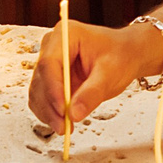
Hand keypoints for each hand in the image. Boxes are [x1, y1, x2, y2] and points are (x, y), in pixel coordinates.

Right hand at [29, 17, 162, 130]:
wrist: (125, 55)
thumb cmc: (120, 56)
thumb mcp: (111, 74)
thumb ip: (92, 93)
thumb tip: (73, 114)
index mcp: (66, 34)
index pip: (49, 62)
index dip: (53, 89)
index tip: (63, 111)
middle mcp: (52, 46)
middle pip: (40, 79)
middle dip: (50, 106)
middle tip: (64, 127)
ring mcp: (49, 62)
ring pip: (37, 91)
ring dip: (48, 112)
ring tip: (65, 128)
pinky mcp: (50, 78)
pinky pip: (41, 98)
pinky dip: (49, 112)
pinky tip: (62, 122)